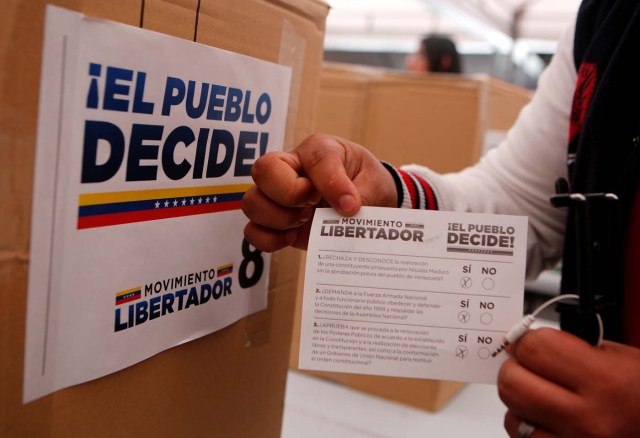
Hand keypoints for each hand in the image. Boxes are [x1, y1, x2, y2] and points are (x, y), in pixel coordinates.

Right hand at [242, 134, 396, 251]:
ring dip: (278, 219)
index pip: (313, 158)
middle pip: (263, 170)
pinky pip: (252, 230)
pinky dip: (269, 239)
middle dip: (288, 194)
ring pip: (252, 202)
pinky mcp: (275, 221)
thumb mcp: (374, 185)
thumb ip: (362, 196)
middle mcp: (291, 168)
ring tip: (306, 222)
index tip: (350, 205)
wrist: (367, 203)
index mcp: (319, 150)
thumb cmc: (367, 185)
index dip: (330, 183)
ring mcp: (278, 195)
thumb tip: (345, 211)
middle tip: (313, 206)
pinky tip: (293, 238)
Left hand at [498, 327, 639, 436]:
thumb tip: (525, 343)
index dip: (528, 342)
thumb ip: (571, 348)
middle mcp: (589, 418)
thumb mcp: (621, 360)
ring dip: (518, 403)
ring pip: (512, 417)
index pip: (535, 349)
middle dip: (515, 369)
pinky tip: (543, 419)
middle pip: (513, 383)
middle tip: (527, 367)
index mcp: (606, 381)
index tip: (531, 342)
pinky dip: (526, 428)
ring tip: (538, 396)